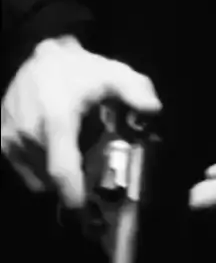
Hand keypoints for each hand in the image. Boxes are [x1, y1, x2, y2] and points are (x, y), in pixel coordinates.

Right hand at [1, 36, 161, 207]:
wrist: (41, 57)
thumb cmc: (78, 69)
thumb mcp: (111, 73)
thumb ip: (135, 89)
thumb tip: (153, 109)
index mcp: (57, 119)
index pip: (61, 167)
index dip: (72, 191)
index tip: (83, 205)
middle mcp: (29, 133)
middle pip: (53, 177)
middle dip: (73, 179)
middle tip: (90, 167)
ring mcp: (11, 138)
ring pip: (38, 176)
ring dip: (55, 173)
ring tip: (70, 151)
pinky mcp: (1, 140)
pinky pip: (24, 169)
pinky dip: (39, 166)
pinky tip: (52, 147)